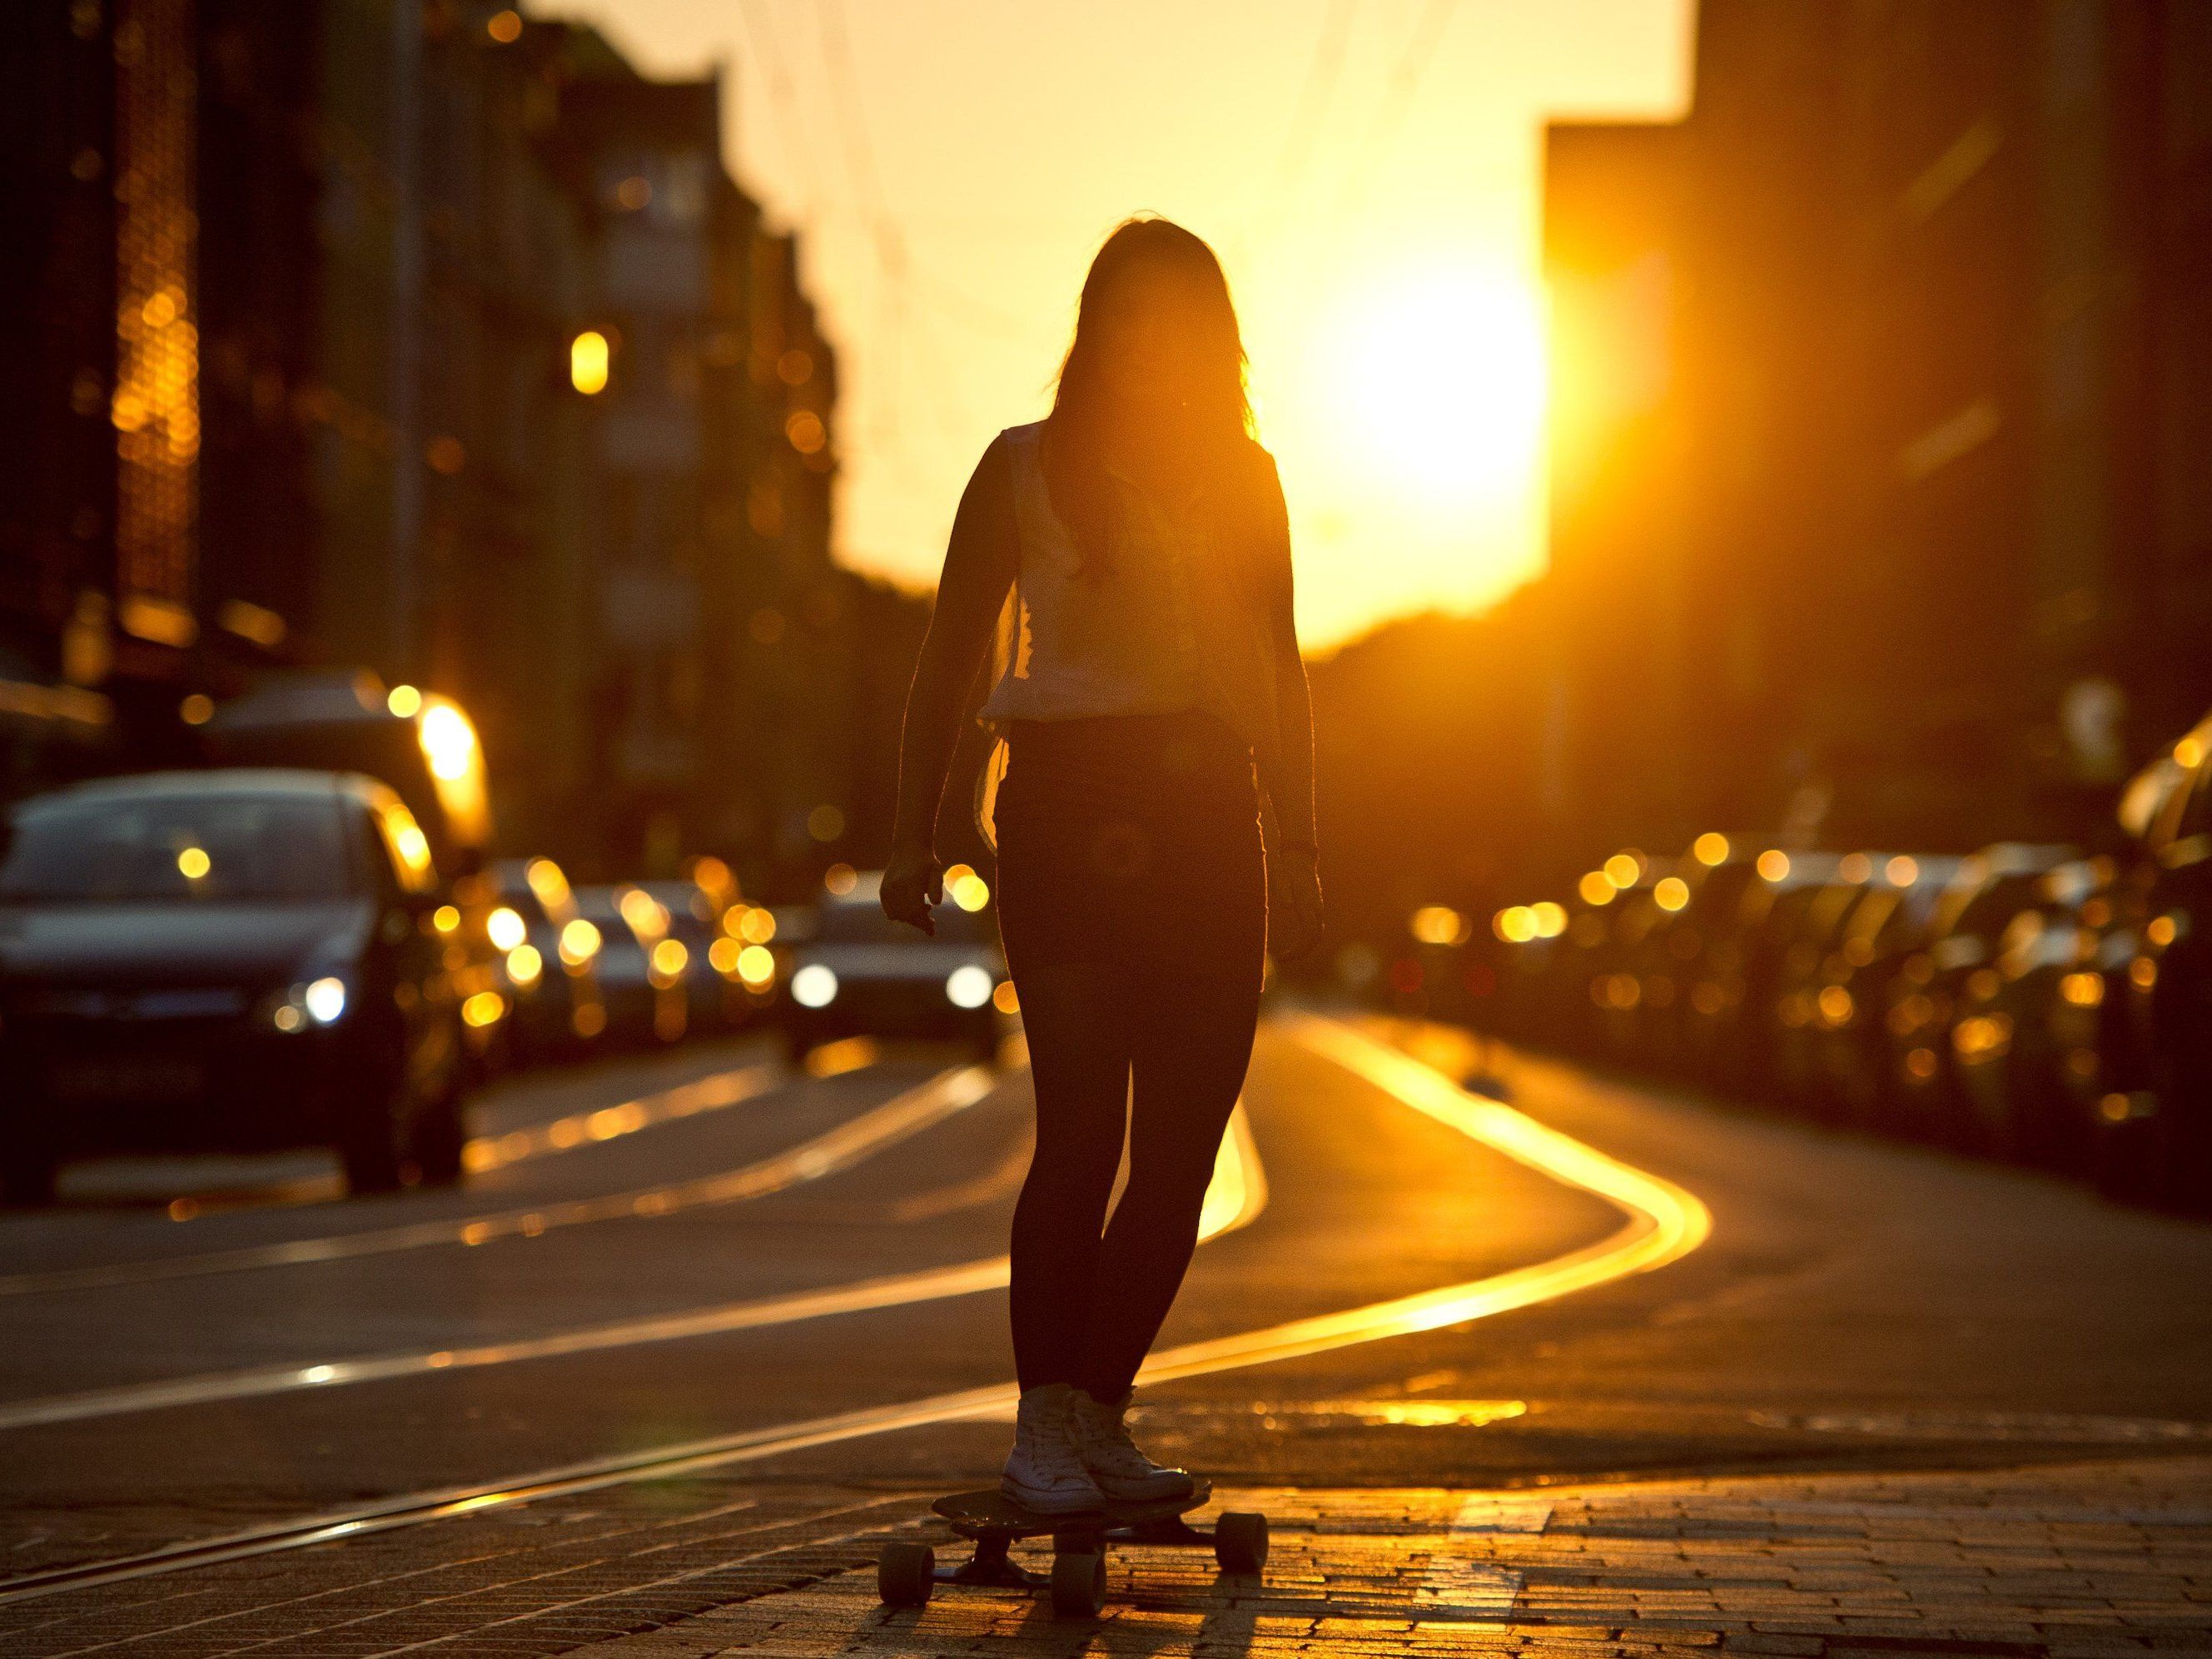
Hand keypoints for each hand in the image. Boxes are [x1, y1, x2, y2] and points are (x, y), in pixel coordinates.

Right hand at [881, 841, 943, 934]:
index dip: (923, 923)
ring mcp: (887, 889)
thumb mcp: (936, 872)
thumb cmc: (926, 862)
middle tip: (932, 922)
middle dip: (919, 923)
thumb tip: (936, 904)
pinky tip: (911, 909)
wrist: (909, 848)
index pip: (915, 911)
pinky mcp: (883, 890)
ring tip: (923, 909)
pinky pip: (889, 910)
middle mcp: (896, 887)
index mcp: (910, 883)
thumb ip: (936, 888)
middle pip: (906, 915)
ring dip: (909, 919)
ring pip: (897, 915)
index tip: (932, 930)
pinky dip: (899, 914)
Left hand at [1270, 845, 1324, 962]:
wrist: (1300, 858)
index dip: (1298, 949)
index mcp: (1308, 904)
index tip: (1283, 957)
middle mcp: (1316, 908)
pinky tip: (1294, 944)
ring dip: (1304, 947)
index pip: (1310, 934)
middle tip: (1283, 959)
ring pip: (1316, 934)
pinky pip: (1314, 929)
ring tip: (1286, 955)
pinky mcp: (1315, 908)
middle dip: (1301, 952)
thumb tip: (1288, 906)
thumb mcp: (1281, 877)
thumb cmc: (1287, 868)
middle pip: (1315, 938)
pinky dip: (1306, 940)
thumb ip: (1283, 890)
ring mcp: (1317, 908)